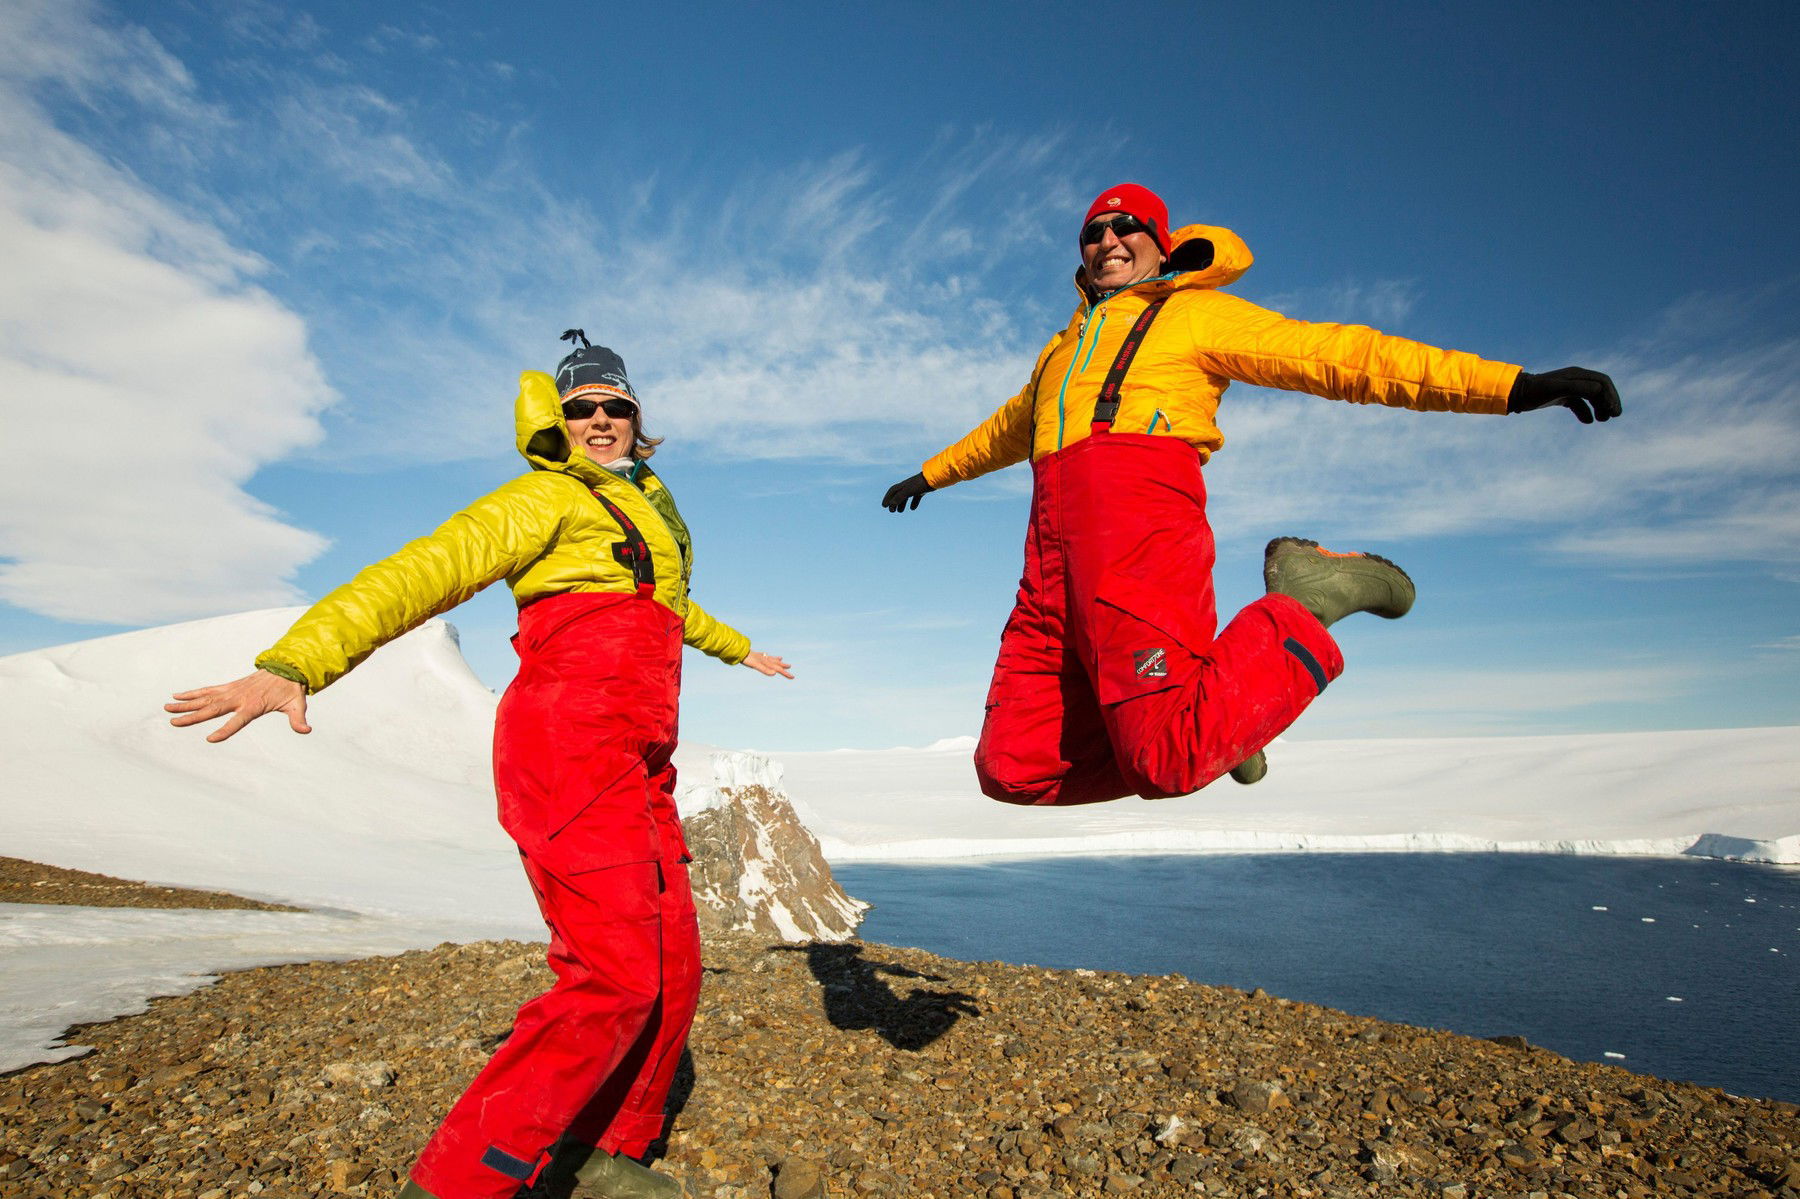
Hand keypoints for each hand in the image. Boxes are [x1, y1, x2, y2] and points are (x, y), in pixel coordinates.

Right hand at [166, 669, 310, 742]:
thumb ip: (299, 720)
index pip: (237, 721)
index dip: (225, 730)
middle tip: (173, 723)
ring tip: (166, 709)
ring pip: (205, 699)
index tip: (210, 739)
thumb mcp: (297, 705)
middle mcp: (239, 698)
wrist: (286, 669)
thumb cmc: (290, 691)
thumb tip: (307, 730)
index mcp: (254, 706)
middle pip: (213, 709)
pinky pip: (208, 690)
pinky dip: (192, 693)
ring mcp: (232, 691)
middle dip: (193, 717)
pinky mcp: (229, 686)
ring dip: (185, 705)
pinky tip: (176, 696)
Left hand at [741, 651, 793, 678]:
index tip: (793, 677)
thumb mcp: (756, 665)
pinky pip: (764, 656)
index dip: (785, 673)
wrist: (740, 651)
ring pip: (771, 659)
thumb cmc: (748, 659)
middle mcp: (766, 659)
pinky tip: (766, 655)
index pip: (778, 669)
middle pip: (776, 664)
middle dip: (783, 667)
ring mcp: (761, 657)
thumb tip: (775, 673)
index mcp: (767, 662)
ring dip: (777, 661)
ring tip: (781, 659)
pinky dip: (767, 657)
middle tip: (790, 668)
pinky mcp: (756, 656)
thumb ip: (765, 669)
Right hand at [881, 472, 932, 511]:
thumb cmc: (919, 484)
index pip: (892, 492)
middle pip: (898, 495)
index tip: (884, 506)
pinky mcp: (921, 490)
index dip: (887, 498)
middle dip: (893, 503)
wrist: (933, 479)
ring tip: (900, 511)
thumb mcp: (908, 491)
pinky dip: (913, 503)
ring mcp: (914, 488)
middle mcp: (907, 486)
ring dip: (902, 504)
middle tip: (892, 511)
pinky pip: (915, 497)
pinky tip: (912, 508)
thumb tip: (891, 504)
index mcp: (902, 485)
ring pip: (905, 497)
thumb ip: (899, 497)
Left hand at [1507, 367, 1620, 422]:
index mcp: (1577, 375)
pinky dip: (1585, 412)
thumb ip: (1578, 388)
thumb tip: (1599, 391)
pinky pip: (1578, 404)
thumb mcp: (1557, 389)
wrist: (1515, 394)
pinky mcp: (1561, 396)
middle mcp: (1575, 379)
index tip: (1612, 411)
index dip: (1611, 396)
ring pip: (1591, 397)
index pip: (1602, 382)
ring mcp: (1568, 388)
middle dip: (1609, 401)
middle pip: (1600, 389)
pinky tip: (1588, 421)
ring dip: (1599, 407)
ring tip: (1603, 420)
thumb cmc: (1535, 391)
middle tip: (1614, 416)